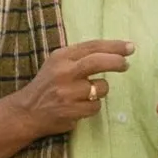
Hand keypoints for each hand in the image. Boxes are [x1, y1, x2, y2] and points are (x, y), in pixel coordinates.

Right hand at [9, 39, 133, 136]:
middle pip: (97, 62)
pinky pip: (95, 107)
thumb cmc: (48, 85)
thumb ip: (80, 57)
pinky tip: (80, 106)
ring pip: (100, 88)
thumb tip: (114, 52)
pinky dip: (93, 106)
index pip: (92, 46)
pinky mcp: (70, 111)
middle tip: (126, 65)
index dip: (114, 46)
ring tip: (87, 94)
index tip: (130, 47)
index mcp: (61, 56)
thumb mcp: (58, 63)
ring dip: (100, 91)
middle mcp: (63, 72)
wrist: (27, 111)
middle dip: (116, 62)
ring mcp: (67, 92)